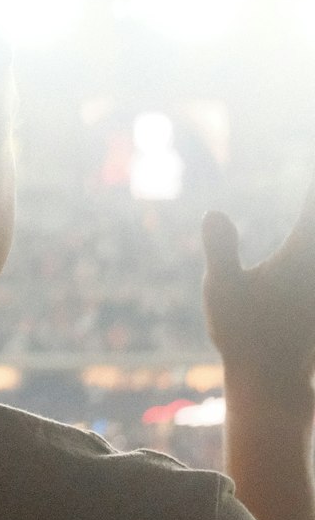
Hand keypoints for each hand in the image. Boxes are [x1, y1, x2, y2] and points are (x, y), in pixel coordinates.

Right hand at [203, 171, 314, 404]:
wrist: (274, 382)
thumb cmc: (244, 337)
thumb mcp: (222, 292)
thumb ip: (221, 249)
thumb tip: (214, 211)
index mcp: (304, 251)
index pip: (313, 198)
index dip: (310, 171)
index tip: (310, 136)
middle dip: (311, 192)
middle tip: (309, 148)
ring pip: (314, 236)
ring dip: (308, 214)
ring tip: (308, 193)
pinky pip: (312, 253)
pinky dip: (307, 231)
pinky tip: (303, 233)